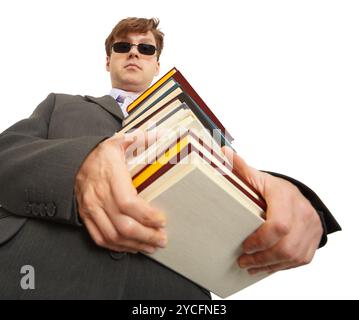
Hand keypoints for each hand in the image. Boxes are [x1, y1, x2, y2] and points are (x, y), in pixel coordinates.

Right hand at [75, 130, 166, 253]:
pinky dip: (117, 247)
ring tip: (152, 246)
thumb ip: (141, 139)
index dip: (147, 216)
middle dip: (146, 235)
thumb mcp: (118, 141)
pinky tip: (132, 247)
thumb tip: (164, 135)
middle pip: (123, 225)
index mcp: (109, 177)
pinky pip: (100, 238)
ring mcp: (91, 209)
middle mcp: (99, 196)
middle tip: (162, 239)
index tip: (162, 220)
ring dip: (135, 244)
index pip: (128, 203)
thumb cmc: (99, 154)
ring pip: (113, 235)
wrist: (72, 162)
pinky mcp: (86, 217)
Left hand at [222, 146, 322, 274]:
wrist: (298, 194)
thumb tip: (223, 153)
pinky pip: (300, 260)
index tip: (245, 245)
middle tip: (243, 261)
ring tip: (251, 266)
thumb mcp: (258, 178)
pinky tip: (267, 266)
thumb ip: (241, 168)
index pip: (278, 224)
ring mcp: (311, 228)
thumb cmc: (274, 188)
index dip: (261, 239)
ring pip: (293, 256)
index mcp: (285, 196)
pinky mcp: (313, 240)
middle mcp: (302, 212)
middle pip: (285, 246)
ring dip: (270, 265)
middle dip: (262, 257)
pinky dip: (282, 266)